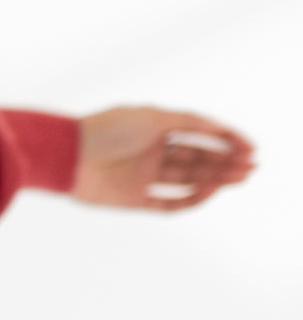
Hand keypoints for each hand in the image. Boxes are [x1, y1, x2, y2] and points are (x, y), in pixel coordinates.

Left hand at [73, 106, 256, 211]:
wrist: (69, 156)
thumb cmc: (107, 130)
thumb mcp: (151, 116)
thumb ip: (187, 120)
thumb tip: (219, 125)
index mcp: (154, 128)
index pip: (198, 133)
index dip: (225, 139)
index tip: (249, 147)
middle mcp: (150, 151)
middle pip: (196, 158)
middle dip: (225, 161)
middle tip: (250, 166)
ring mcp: (143, 176)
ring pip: (187, 179)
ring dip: (215, 178)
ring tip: (241, 178)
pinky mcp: (133, 199)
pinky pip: (168, 202)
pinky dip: (191, 199)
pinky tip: (210, 191)